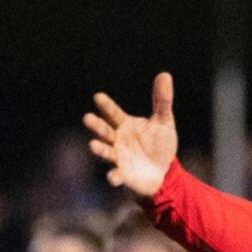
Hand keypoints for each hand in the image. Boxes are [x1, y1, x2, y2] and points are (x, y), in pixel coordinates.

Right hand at [85, 72, 180, 197]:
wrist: (164, 172)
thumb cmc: (160, 145)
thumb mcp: (164, 122)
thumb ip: (162, 101)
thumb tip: (165, 74)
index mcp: (124, 124)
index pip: (113, 113)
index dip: (106, 106)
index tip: (98, 97)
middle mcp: (117, 140)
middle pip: (104, 131)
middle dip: (96, 125)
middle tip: (87, 118)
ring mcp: (118, 158)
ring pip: (106, 152)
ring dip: (99, 149)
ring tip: (93, 145)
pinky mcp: (122, 175)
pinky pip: (116, 175)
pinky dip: (113, 177)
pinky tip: (113, 177)